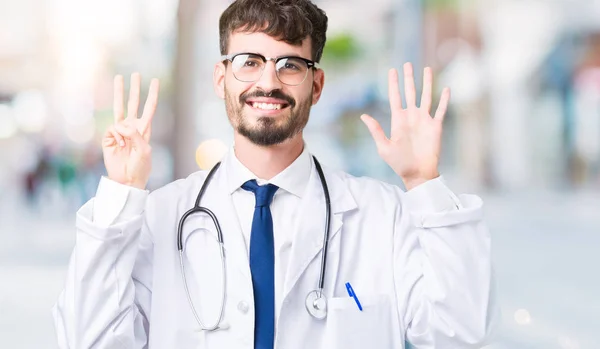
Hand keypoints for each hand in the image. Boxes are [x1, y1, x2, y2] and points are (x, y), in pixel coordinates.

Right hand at [102, 73, 159, 189]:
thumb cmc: (139, 166)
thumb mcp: (144, 150)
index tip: (154, 81)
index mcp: (144, 130)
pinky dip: (116, 136)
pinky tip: (118, 145)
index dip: (152, 95)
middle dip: (134, 89)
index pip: (149, 108)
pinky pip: (113, 128)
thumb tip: (121, 124)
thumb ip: (135, 134)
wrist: (127, 179)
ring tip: (119, 78)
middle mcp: (132, 127)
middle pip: (133, 103)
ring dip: (119, 92)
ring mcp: (119, 131)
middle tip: (135, 74)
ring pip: (119, 108)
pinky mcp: (109, 137)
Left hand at [361, 62, 449, 189]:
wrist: (417, 174)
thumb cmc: (399, 163)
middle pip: (410, 93)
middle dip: (408, 78)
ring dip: (427, 83)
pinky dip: (444, 100)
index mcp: (398, 120)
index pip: (395, 97)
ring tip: (427, 69)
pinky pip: (441, 110)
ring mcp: (424, 120)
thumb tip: (364, 116)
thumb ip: (376, 130)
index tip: (392, 71)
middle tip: (407, 64)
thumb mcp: (384, 147)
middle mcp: (411, 117)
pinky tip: (447, 89)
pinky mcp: (436, 127)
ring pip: (426, 97)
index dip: (393, 84)